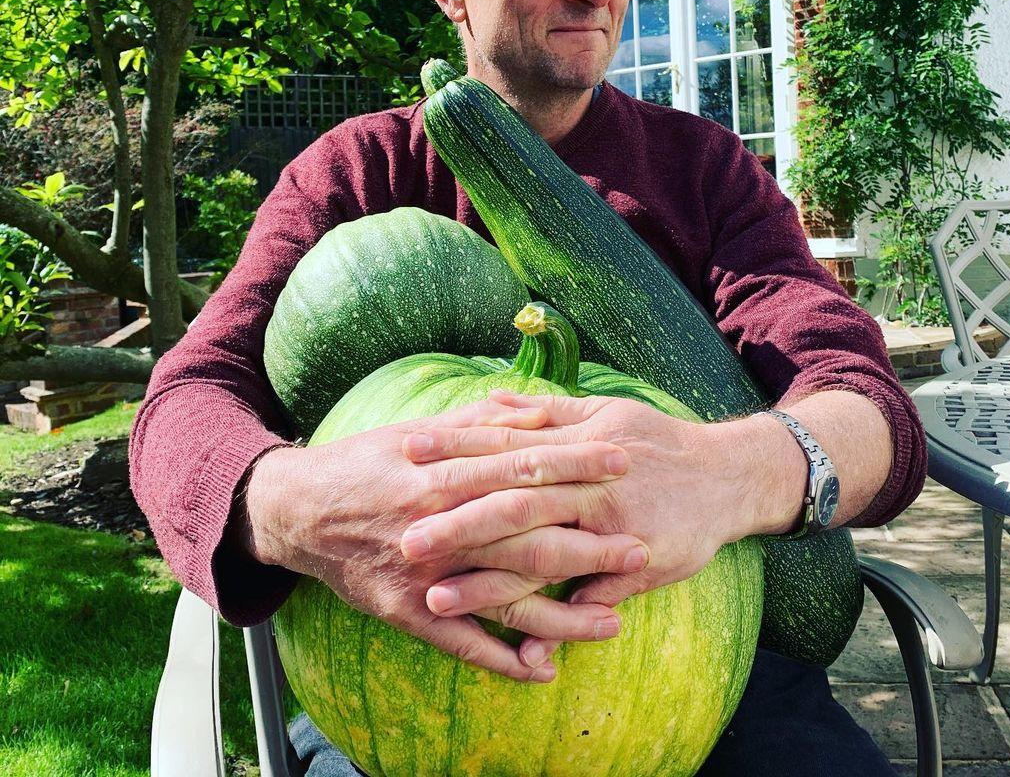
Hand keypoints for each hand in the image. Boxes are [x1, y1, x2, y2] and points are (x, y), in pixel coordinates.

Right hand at [238, 391, 645, 681]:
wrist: (298, 511)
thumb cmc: (365, 463)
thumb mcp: (416, 432)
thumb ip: (476, 425)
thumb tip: (532, 410)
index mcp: (444, 473)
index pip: (524, 468)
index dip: (575, 465)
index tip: (622, 462)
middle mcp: (439, 526)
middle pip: (526, 537)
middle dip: (587, 542)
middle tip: (640, 546)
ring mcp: (424, 576)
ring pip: (503, 600)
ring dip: (561, 614)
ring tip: (613, 620)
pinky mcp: (405, 613)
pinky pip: (460, 643)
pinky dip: (502, 659)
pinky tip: (544, 670)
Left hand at [401, 390, 767, 667]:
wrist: (729, 475)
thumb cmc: (658, 441)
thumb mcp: (605, 412)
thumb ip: (547, 410)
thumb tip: (492, 398)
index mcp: (577, 443)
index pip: (505, 445)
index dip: (457, 448)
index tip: (408, 452)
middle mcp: (590, 484)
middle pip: (513, 502)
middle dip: (457, 520)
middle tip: (404, 536)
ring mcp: (613, 526)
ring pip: (541, 554)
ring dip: (487, 579)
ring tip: (435, 597)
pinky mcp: (635, 564)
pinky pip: (589, 594)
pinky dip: (554, 619)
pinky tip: (518, 641)